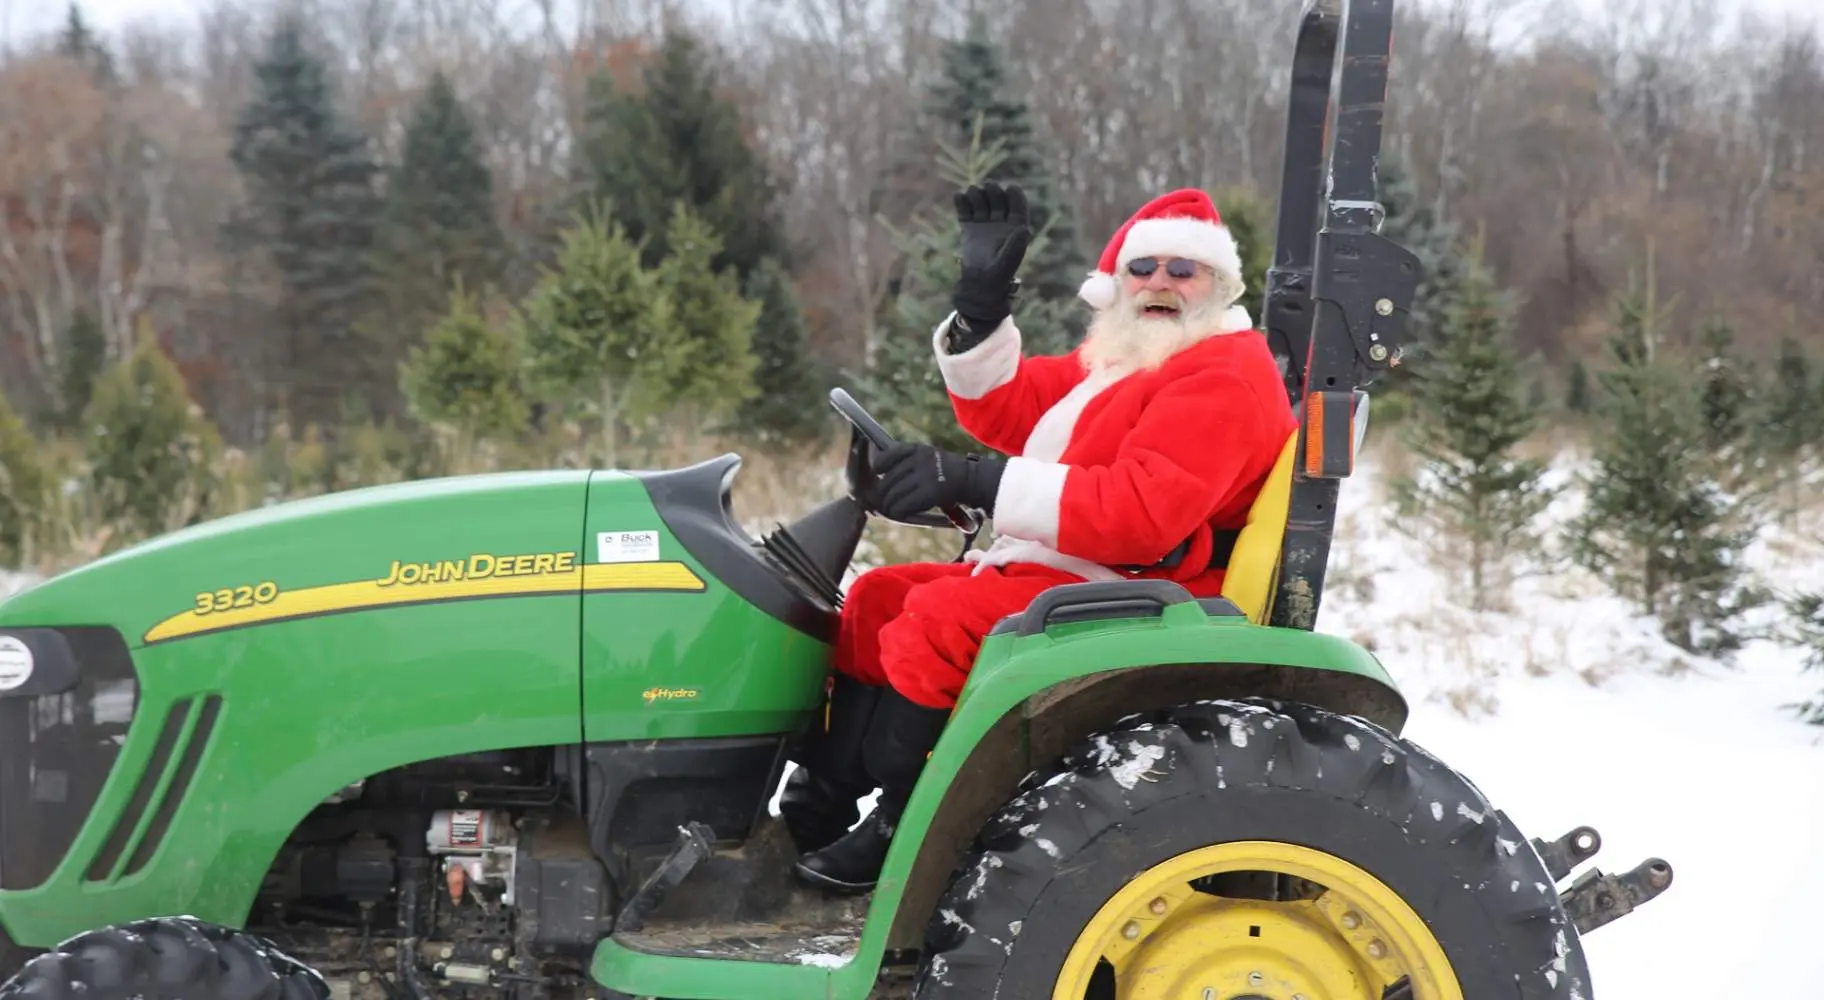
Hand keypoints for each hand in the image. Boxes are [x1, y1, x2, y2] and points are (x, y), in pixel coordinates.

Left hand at [871, 441, 1005, 520]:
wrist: (973, 480)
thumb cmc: (949, 472)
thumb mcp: (930, 457)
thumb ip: (910, 462)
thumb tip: (882, 476)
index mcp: (919, 450)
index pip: (890, 455)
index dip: (880, 465)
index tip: (878, 472)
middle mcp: (921, 460)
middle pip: (889, 480)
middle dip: (883, 493)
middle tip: (883, 501)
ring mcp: (926, 475)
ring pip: (894, 494)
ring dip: (888, 506)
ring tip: (889, 510)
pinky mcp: (930, 492)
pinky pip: (904, 505)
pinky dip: (898, 512)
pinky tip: (900, 514)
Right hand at [951, 183, 1030, 336]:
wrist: (981, 283)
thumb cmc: (1000, 273)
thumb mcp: (1010, 259)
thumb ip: (1016, 244)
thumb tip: (1024, 229)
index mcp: (1016, 225)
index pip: (1017, 203)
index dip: (1014, 194)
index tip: (1009, 188)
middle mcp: (1001, 221)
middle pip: (998, 198)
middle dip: (993, 191)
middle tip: (986, 187)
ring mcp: (984, 223)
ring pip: (981, 201)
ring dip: (976, 194)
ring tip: (970, 192)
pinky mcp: (969, 227)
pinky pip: (965, 210)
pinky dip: (962, 202)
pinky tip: (959, 196)